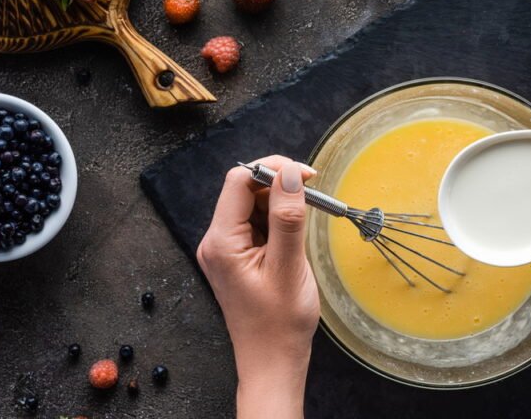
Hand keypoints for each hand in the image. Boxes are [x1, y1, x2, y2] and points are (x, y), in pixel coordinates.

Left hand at [197, 155, 318, 418]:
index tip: (306, 175)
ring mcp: (226, 249)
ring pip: (252, 205)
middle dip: (279, 185)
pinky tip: (295, 233)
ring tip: (306, 219)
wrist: (272, 361)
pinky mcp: (238, 256)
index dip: (272, 169)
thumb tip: (290, 174)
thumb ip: (287, 217)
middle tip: (313, 192)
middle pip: (244, 190)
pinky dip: (278, 220)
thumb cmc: (280, 323)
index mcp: (222, 241)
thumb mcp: (289, 266)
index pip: (239, 181)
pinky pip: (256, 224)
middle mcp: (217, 241)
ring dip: (280, 202)